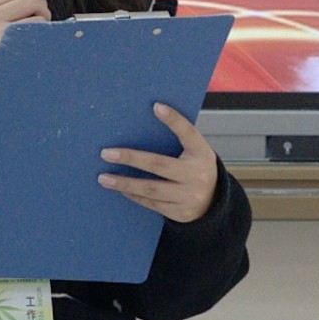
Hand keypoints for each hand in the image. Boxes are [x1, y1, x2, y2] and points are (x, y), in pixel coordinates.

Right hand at [0, 0, 51, 53]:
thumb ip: (2, 7)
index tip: (37, 0)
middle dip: (42, 4)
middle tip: (42, 15)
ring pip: (36, 8)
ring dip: (44, 17)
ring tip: (37, 28)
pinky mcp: (11, 44)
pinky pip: (37, 26)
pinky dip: (42, 30)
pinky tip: (36, 38)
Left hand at [100, 102, 223, 222]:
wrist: (214, 202)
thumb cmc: (196, 169)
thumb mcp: (195, 152)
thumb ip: (178, 140)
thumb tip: (146, 122)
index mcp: (201, 153)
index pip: (189, 133)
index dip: (174, 120)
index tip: (156, 106)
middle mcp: (197, 174)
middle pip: (159, 164)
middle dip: (131, 158)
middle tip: (107, 153)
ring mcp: (189, 196)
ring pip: (151, 189)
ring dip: (124, 183)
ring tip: (104, 178)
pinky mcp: (180, 213)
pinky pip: (152, 203)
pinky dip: (134, 195)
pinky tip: (121, 189)